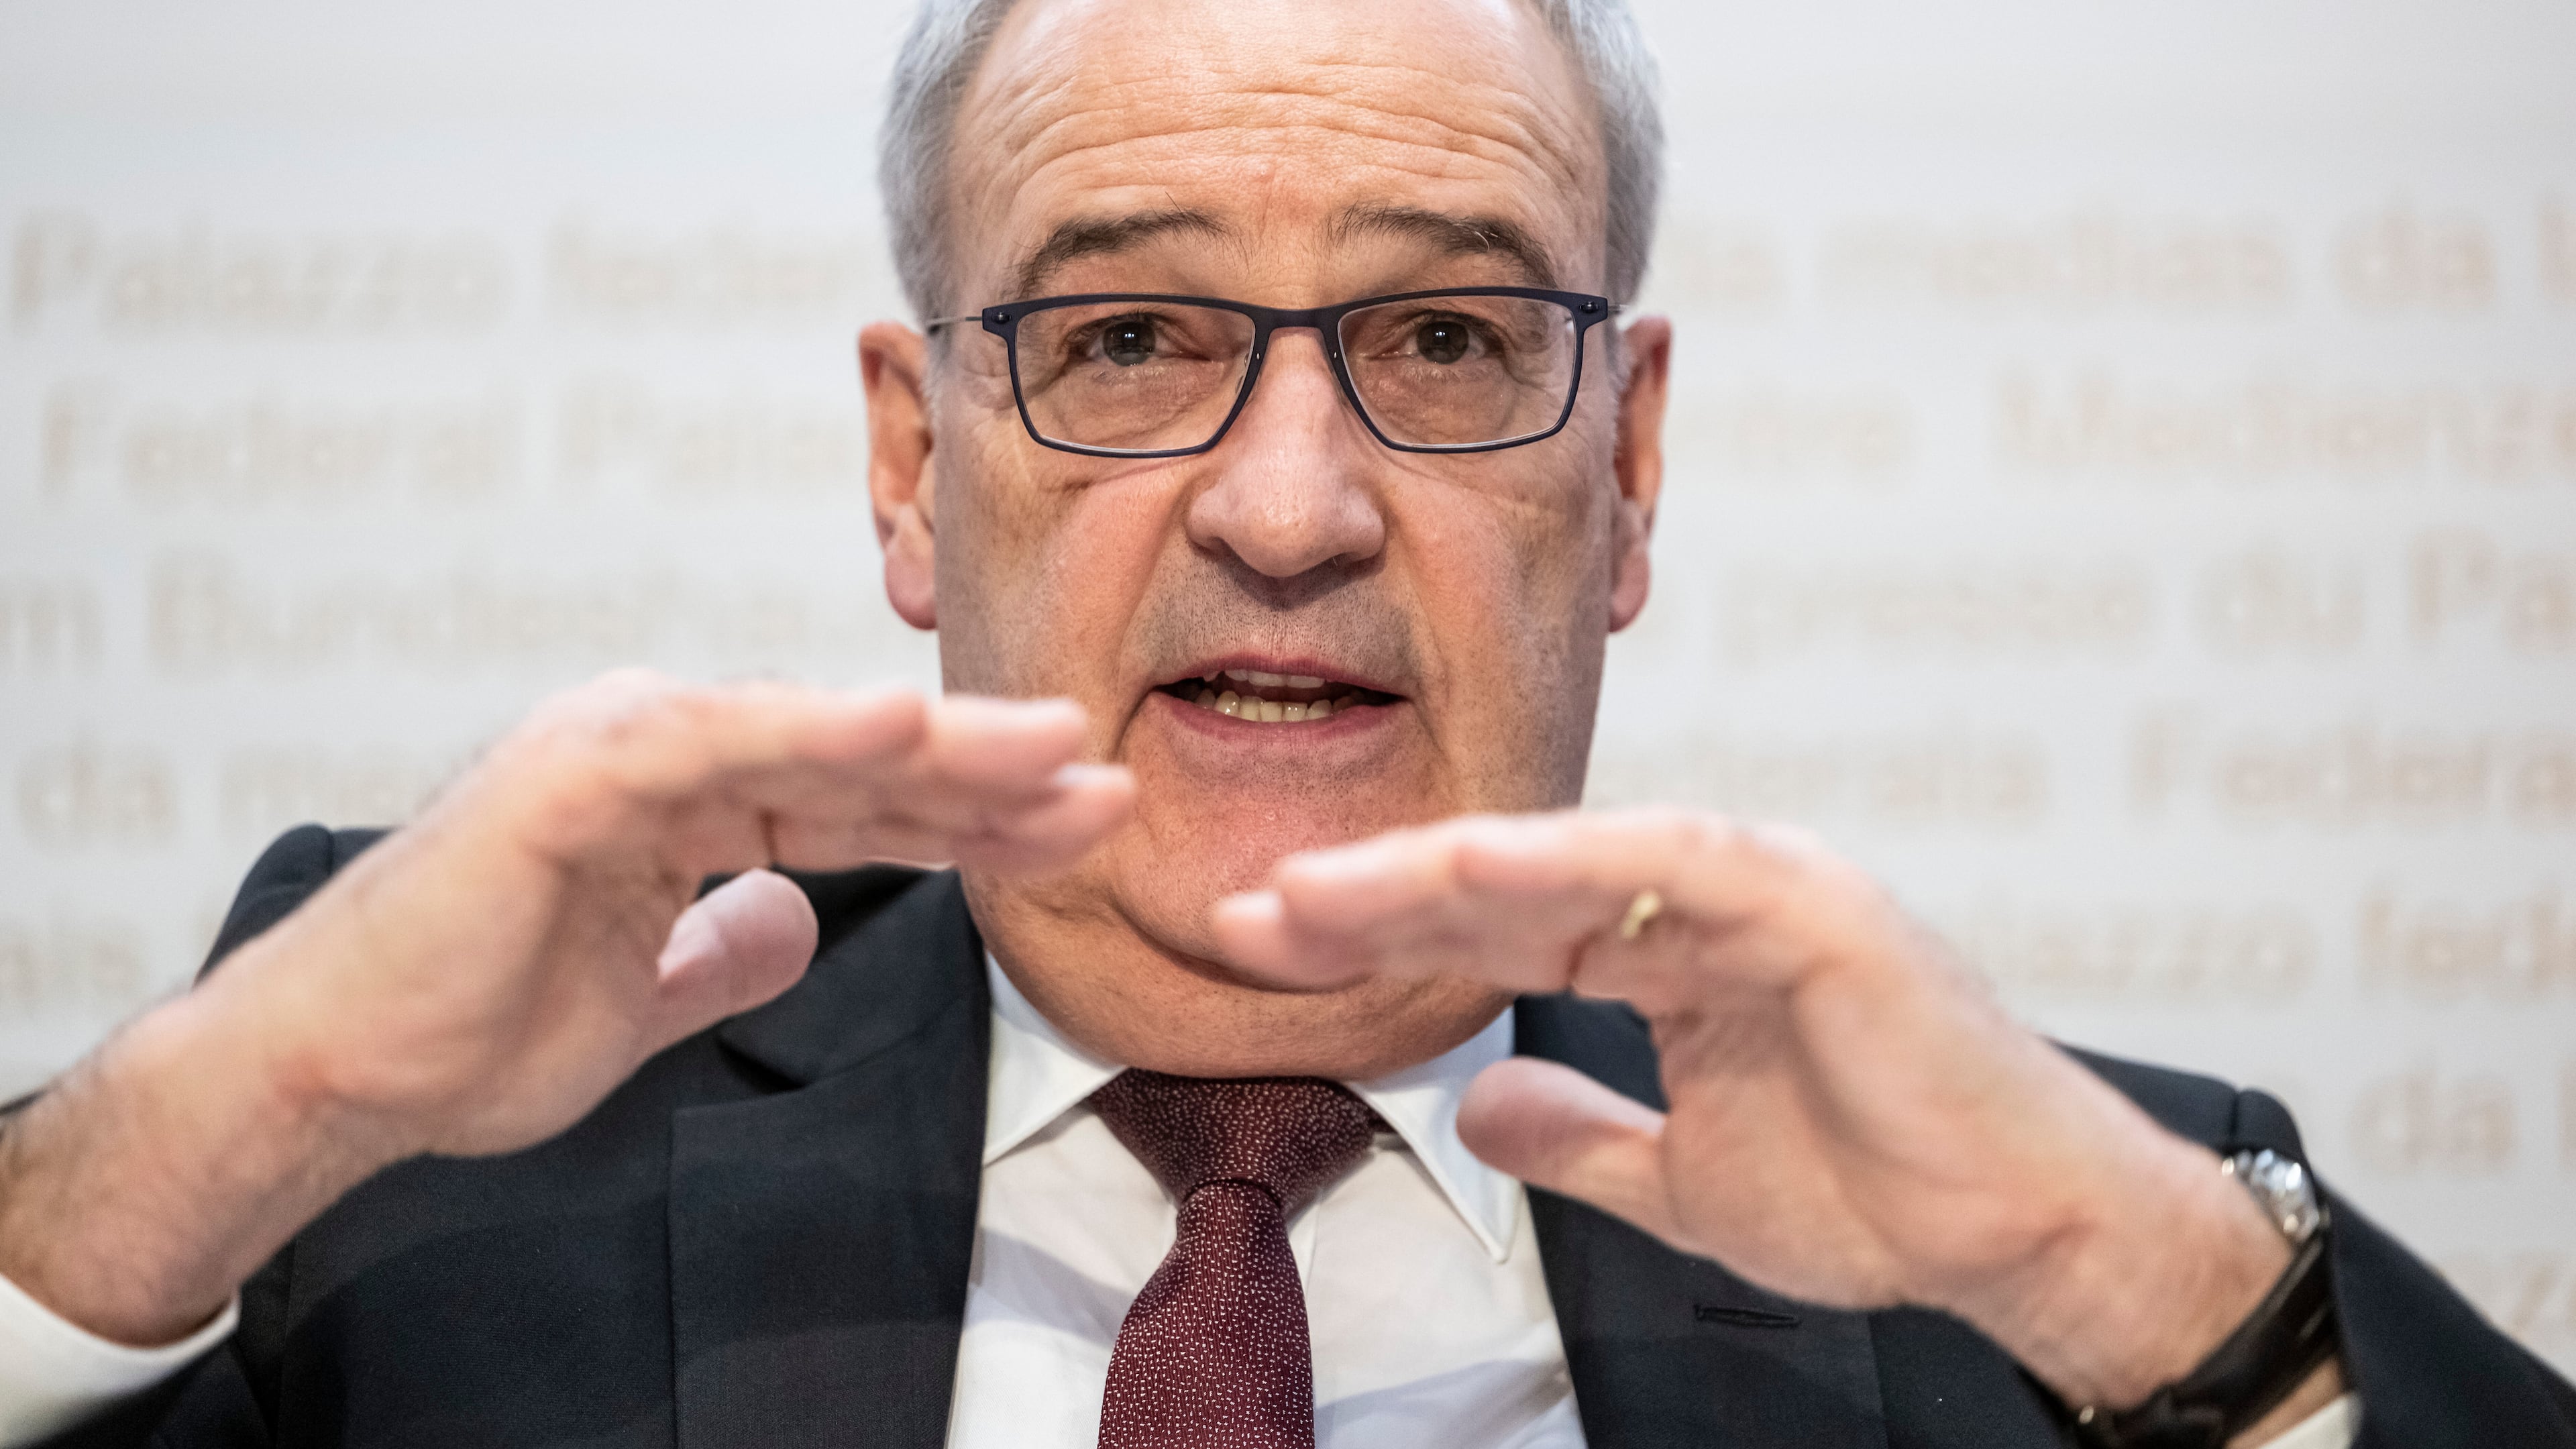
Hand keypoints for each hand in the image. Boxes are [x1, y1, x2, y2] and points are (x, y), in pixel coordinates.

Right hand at [0, 672, 1131, 1344]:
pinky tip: (900, 731)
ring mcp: (617, 747)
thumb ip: (724, 949)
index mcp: (683, 792)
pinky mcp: (570, 773)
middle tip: (1109, 776)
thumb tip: (795, 923)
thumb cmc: (474, 1029)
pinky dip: (803, 731)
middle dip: (986, 775)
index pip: (859, 803)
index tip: (1083, 823)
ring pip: (805, 739)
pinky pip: (711, 744)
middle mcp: (661, 748)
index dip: (973, 816)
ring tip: (1053, 747)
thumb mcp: (644, 996)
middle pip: (855, 762)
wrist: (344, 1072)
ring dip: (933, 744)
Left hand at [1215, 808, 2298, 1416]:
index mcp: (1671, 949)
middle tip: (1241, 911)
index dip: (1375, 934)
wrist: (2022, 1231)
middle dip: (1367, 898)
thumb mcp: (1684, 1180)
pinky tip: (1466, 871)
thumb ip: (1581, 1138)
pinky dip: (1570, 861)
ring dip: (1432, 873)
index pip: (1493, 926)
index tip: (1259, 945)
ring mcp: (1759, 888)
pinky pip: (1672, 866)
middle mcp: (1702, 898)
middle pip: (1505, 879)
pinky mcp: (1812, 904)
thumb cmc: (1880, 1191)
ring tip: (1311, 898)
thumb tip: (1480, 1107)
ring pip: (1567, 857)